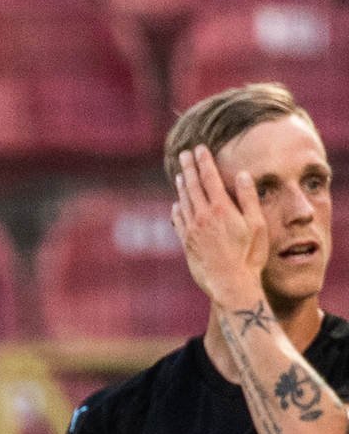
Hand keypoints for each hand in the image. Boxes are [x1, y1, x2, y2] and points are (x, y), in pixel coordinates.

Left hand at [172, 144, 269, 308]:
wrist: (231, 285)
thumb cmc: (250, 256)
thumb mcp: (258, 225)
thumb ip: (249, 198)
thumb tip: (242, 174)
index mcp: (221, 209)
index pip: (209, 178)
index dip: (204, 161)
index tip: (199, 148)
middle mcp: (202, 217)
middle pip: (192, 186)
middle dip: (189, 168)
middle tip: (184, 155)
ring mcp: (192, 231)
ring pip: (183, 202)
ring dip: (182, 187)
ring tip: (181, 175)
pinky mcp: (187, 243)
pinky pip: (178, 221)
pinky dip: (177, 209)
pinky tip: (176, 205)